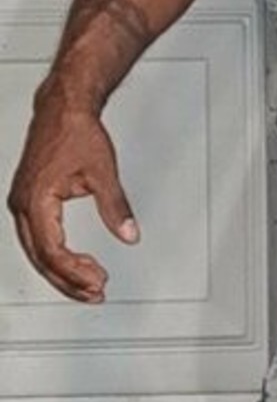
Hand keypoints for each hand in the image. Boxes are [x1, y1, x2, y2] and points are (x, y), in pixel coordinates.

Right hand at [6, 81, 139, 302]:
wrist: (63, 108)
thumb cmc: (76, 132)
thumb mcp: (103, 173)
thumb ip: (116, 208)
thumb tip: (129, 234)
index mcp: (36, 200)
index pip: (52, 251)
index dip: (75, 273)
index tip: (97, 282)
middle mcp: (21, 204)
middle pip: (41, 259)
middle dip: (69, 281)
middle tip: (96, 293)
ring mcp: (21, 203)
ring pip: (36, 252)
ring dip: (62, 272)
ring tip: (90, 284)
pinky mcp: (26, 201)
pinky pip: (37, 239)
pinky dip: (56, 255)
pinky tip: (77, 263)